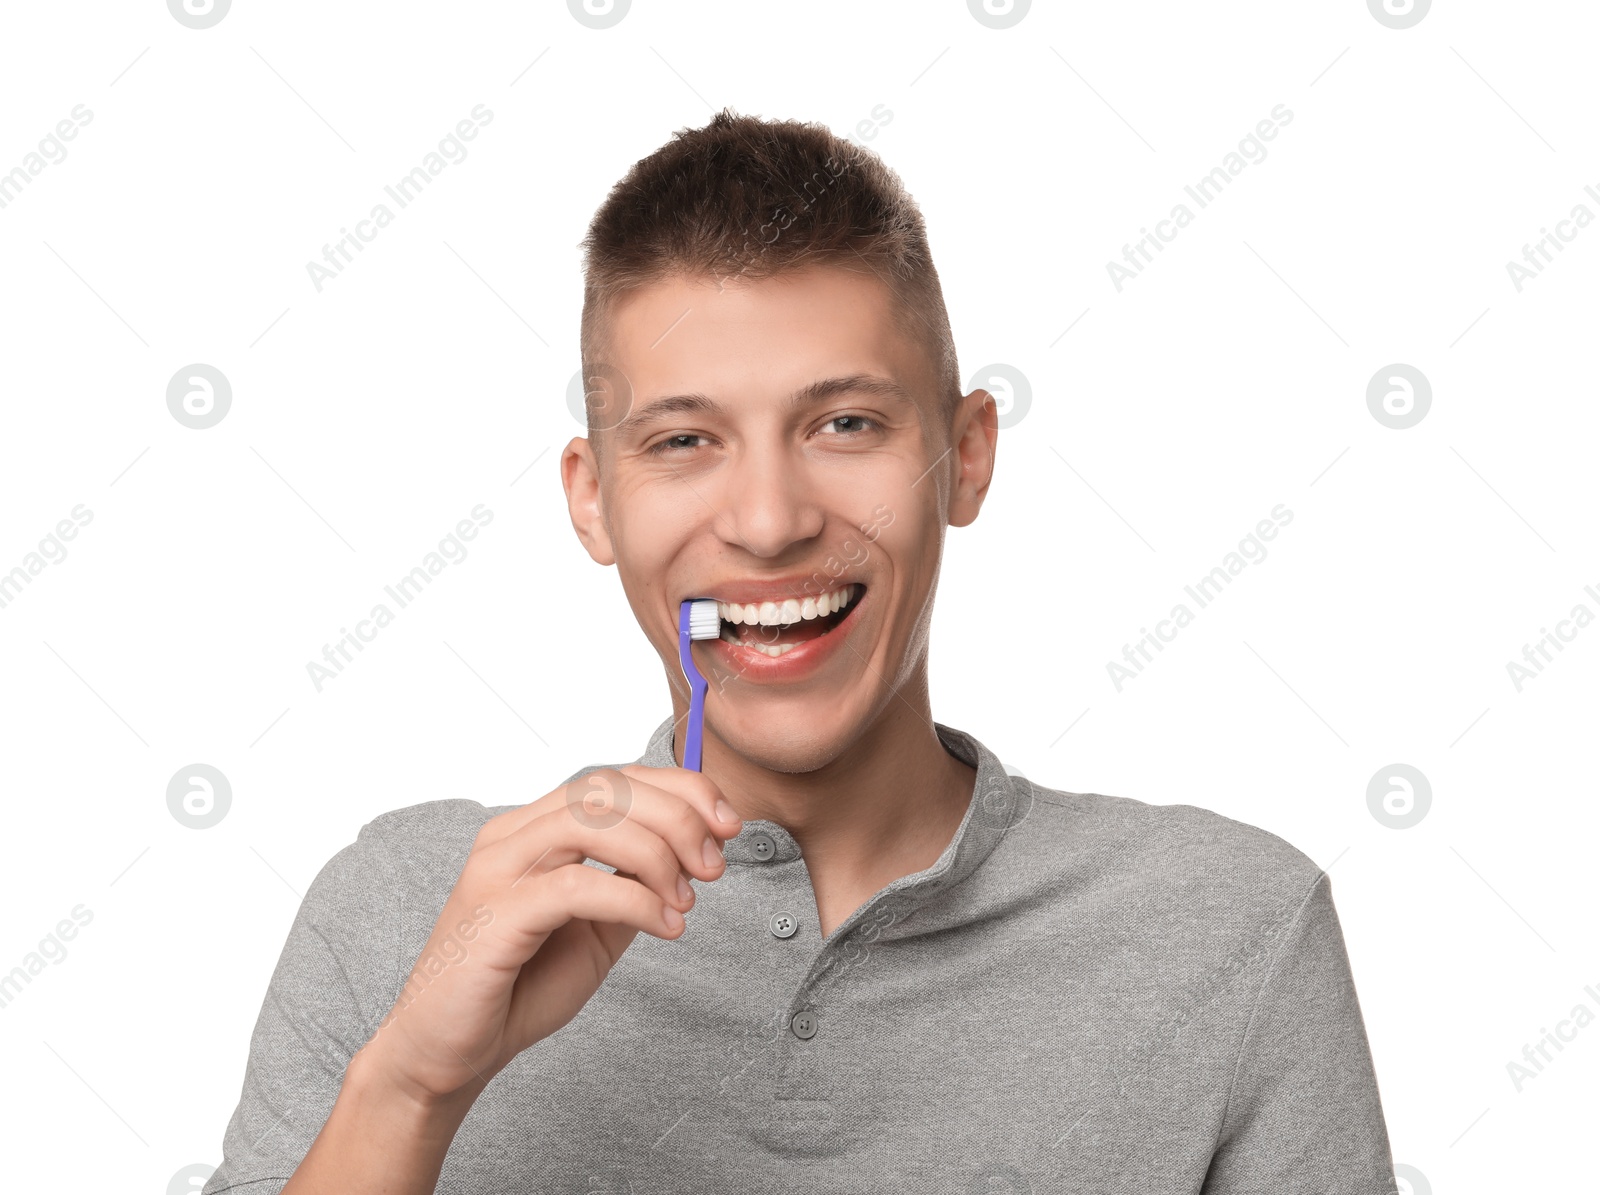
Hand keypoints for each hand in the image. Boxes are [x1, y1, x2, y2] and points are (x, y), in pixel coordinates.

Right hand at [355, 765, 740, 1105]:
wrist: (448, 1054)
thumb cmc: (517, 989)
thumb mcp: (597, 928)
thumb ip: (633, 885)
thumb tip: (695, 852)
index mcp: (534, 828)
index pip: (614, 778)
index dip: (680, 789)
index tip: (728, 823)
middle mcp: (511, 835)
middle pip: (607, 788)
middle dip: (678, 817)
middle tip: (715, 865)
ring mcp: (497, 870)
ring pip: (591, 822)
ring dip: (656, 855)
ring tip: (686, 901)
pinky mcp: (495, 914)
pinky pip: (576, 886)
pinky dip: (634, 901)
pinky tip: (665, 927)